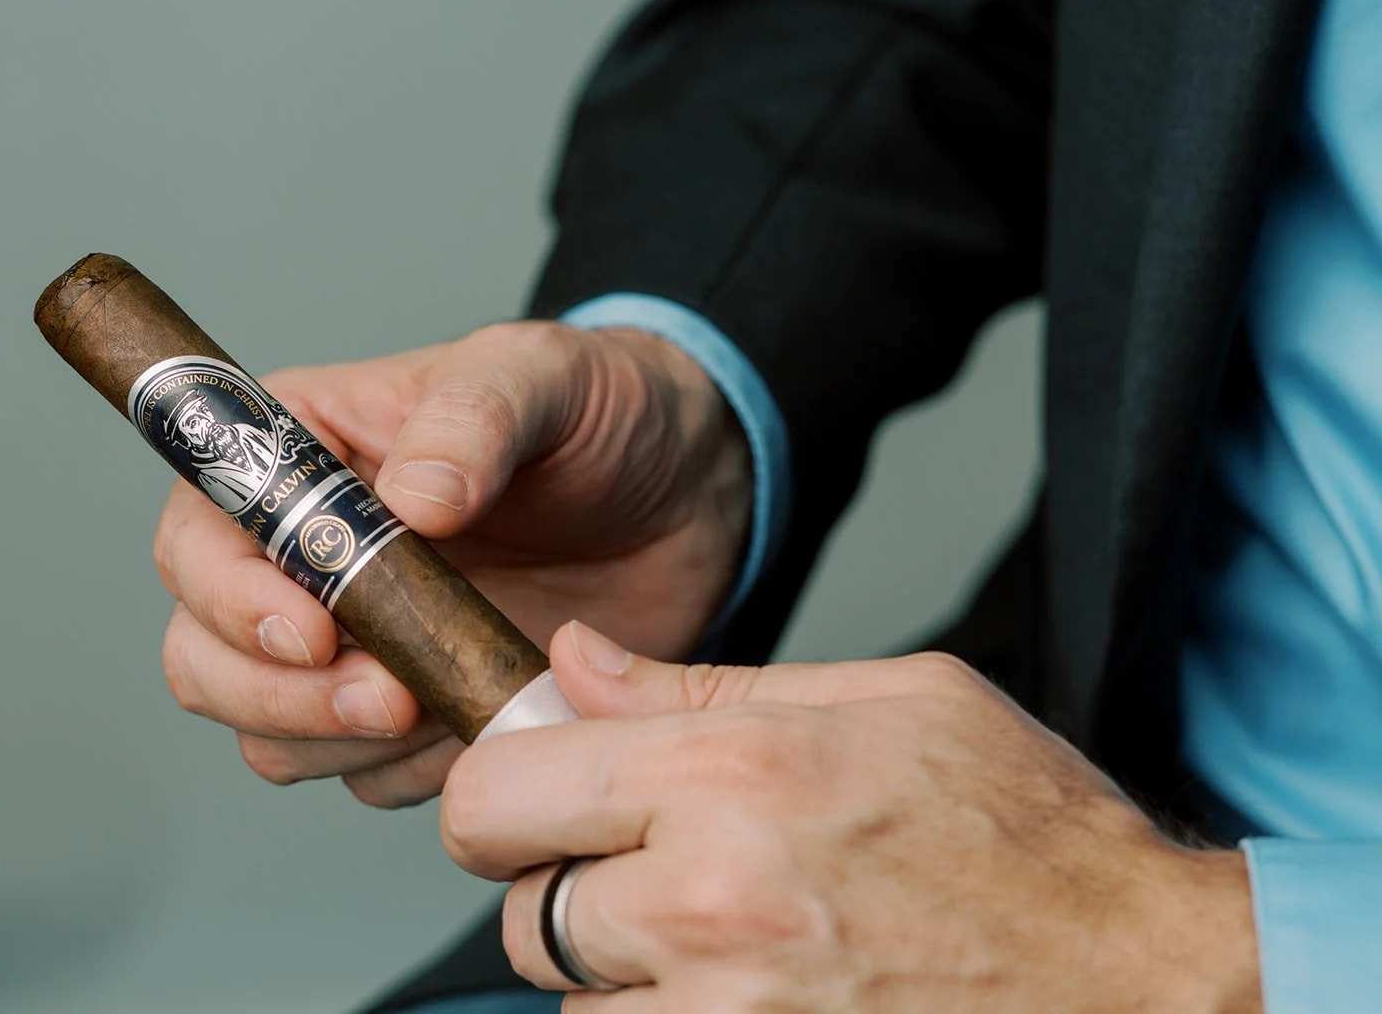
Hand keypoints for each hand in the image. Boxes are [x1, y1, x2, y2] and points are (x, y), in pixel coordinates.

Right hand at [153, 322, 751, 806]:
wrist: (689, 497)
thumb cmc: (603, 412)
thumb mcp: (545, 378)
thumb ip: (474, 420)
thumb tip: (412, 500)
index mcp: (301, 457)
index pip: (197, 537)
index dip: (228, 597)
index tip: (315, 632)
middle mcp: (302, 558)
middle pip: (204, 656)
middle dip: (281, 695)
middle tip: (389, 698)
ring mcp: (353, 644)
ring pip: (271, 734)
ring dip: (343, 744)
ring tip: (449, 704)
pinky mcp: (409, 711)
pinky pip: (363, 779)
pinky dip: (412, 775)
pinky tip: (482, 721)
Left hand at [441, 624, 1262, 1011]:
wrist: (1144, 983)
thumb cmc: (1031, 834)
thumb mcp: (887, 700)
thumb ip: (702, 685)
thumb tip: (573, 661)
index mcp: (734, 776)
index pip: (498, 791)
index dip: (507, 785)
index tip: (543, 786)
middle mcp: (710, 906)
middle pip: (520, 907)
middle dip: (564, 878)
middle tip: (650, 858)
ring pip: (572, 997)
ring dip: (620, 965)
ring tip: (727, 927)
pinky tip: (750, 984)